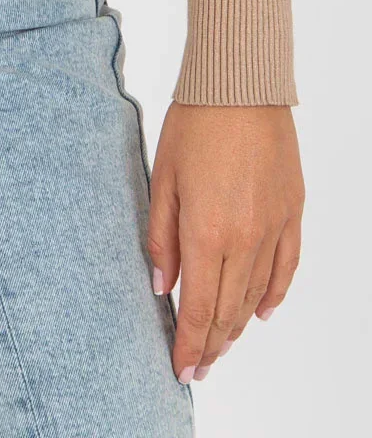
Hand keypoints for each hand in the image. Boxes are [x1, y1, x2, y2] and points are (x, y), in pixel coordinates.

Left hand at [148, 102, 302, 384]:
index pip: (199, 308)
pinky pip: (286, 268)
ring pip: (257, 295)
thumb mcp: (163, 178)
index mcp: (207, 232)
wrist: (241, 85)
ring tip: (221, 346)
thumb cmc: (194, 123)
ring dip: (238, 325)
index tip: (181, 370)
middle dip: (212, 344)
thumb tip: (163, 285)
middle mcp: (245, 239)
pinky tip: (261, 312)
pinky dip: (273, 295)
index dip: (190, 345)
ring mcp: (274, 228)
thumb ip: (161, 236)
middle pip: (229, 309)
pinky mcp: (292, 213)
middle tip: (198, 366)